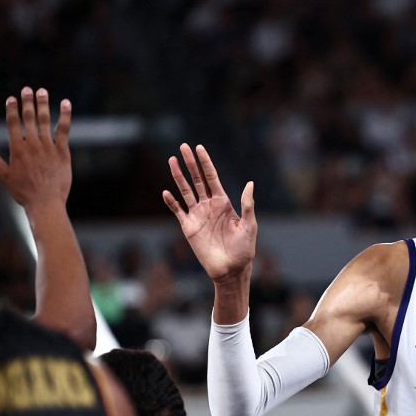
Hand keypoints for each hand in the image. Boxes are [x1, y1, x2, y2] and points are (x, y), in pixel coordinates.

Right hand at [0, 87, 71, 211]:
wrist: (45, 203)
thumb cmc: (23, 192)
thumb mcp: (4, 177)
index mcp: (17, 150)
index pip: (13, 124)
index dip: (12, 109)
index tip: (11, 99)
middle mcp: (32, 145)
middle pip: (29, 118)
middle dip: (27, 102)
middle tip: (27, 89)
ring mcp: (48, 147)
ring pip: (45, 121)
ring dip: (43, 104)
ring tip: (42, 91)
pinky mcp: (63, 152)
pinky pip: (64, 130)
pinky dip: (65, 116)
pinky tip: (65, 103)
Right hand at [162, 144, 256, 281]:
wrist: (231, 269)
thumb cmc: (244, 249)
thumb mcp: (249, 225)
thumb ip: (247, 205)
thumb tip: (250, 183)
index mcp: (224, 202)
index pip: (212, 177)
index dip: (205, 163)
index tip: (199, 147)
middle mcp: (209, 205)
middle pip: (197, 179)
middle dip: (190, 163)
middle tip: (183, 146)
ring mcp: (198, 215)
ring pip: (185, 191)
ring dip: (178, 176)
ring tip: (172, 160)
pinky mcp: (188, 227)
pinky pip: (177, 211)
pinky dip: (171, 202)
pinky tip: (166, 192)